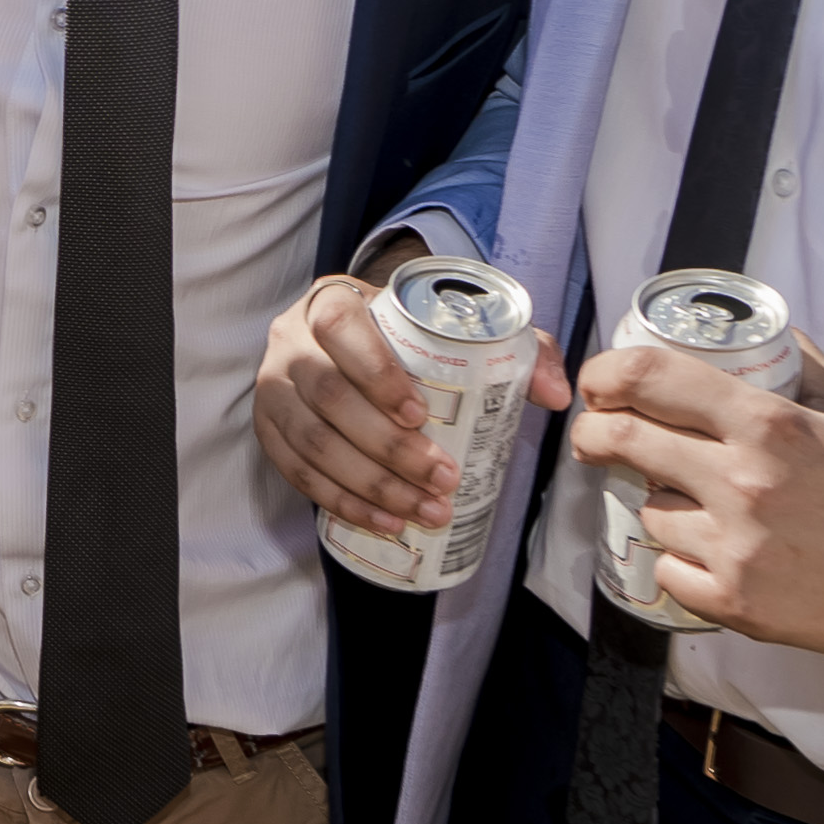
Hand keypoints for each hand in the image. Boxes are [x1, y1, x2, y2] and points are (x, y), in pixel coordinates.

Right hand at [254, 272, 568, 531]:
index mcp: (331, 302)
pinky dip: (341, 501)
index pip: (342, 329)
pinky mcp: (267, 429)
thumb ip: (516, 347)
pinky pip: (296, 472)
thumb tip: (556, 393)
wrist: (346, 342)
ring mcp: (271, 388)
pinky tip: (384, 521)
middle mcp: (290, 342)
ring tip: (423, 510)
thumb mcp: (457, 326)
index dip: (376, 374)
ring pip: (312, 442)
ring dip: (369, 485)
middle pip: (329, 397)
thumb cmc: (407, 337)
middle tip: (443, 479)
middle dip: (388, 448)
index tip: (422, 414)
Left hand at [567, 335, 823, 660]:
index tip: (599, 382)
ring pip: (650, 512)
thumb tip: (762, 334)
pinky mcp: (738, 603)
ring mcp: (737, 548)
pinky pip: (671, 571)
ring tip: (704, 505)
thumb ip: (802, 366)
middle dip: (596, 434)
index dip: (608, 374)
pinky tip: (718, 554)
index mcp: (771, 424)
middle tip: (598, 436)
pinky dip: (684, 561)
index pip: (651, 378)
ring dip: (664, 504)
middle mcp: (744, 483)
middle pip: (623, 441)